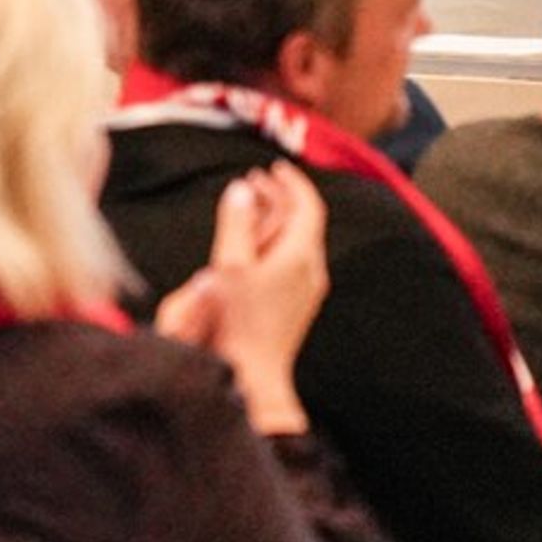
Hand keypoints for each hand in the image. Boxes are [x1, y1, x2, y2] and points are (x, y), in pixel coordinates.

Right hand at [153, 162, 327, 434]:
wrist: (255, 374)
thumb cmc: (239, 321)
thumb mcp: (230, 264)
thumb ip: (236, 223)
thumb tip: (242, 189)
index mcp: (300, 256)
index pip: (307, 206)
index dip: (292, 183)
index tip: (274, 166)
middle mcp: (311, 270)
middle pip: (303, 222)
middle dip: (280, 197)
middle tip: (254, 180)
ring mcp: (306, 290)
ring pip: (297, 242)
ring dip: (275, 219)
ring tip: (248, 206)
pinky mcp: (295, 305)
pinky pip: (291, 260)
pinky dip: (274, 241)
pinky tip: (251, 245)